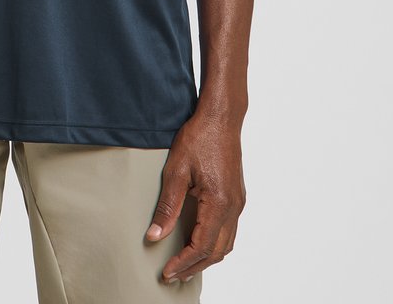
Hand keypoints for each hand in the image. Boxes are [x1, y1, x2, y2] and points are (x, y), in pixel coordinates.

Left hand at [144, 108, 245, 283]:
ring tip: (184, 264)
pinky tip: (199, 241)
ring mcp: (238, 202)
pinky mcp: (237, 196)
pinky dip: (214, 243)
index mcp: (218, 203)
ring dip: (206, 258)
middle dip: (194, 267)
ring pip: (226, 243)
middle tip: (173, 275)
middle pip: (217, 251)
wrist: (221, 117)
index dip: (183, 263)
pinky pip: (229, 230)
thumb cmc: (199, 138)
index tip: (166, 272)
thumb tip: (154, 236)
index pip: (201, 247)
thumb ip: (167, 206)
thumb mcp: (176, 171)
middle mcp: (233, 207)